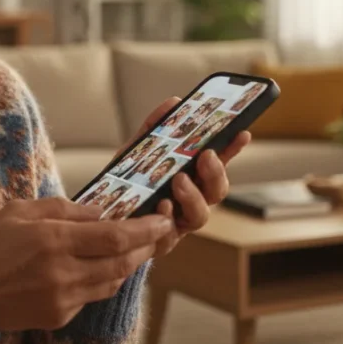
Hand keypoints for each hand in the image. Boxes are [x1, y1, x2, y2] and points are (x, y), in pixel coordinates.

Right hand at [0, 197, 173, 331]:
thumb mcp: (18, 211)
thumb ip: (63, 209)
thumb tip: (100, 211)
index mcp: (52, 239)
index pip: (114, 235)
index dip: (144, 229)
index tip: (162, 220)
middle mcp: (61, 272)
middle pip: (122, 262)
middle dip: (145, 247)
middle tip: (157, 233)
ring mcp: (61, 299)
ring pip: (111, 283)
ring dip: (127, 266)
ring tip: (132, 249)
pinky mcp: (57, 317)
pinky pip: (90, 297)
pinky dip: (100, 281)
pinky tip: (97, 268)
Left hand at [125, 97, 251, 258]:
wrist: (100, 215)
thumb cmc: (125, 182)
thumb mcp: (137, 151)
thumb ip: (154, 128)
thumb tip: (173, 102)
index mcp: (190, 178)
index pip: (218, 162)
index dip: (233, 149)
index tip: (242, 133)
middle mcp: (189, 201)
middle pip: (217, 191)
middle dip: (216, 173)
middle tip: (207, 156)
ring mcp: (177, 222)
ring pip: (200, 216)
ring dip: (194, 196)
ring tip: (180, 181)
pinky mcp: (159, 241)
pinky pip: (169, 235)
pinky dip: (167, 218)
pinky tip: (161, 205)